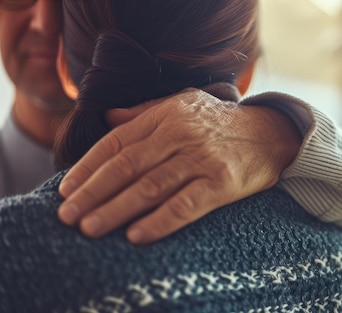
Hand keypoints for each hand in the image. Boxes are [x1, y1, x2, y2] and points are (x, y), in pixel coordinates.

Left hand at [57, 88, 299, 243]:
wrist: (271, 134)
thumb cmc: (221, 122)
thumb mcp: (184, 103)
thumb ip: (144, 112)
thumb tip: (106, 119)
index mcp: (166, 115)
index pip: (117, 142)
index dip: (88, 168)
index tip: (66, 190)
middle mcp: (181, 134)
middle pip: (127, 167)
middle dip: (93, 193)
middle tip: (68, 216)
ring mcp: (202, 159)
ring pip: (150, 188)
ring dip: (116, 210)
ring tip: (91, 229)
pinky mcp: (222, 182)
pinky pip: (185, 206)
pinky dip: (159, 222)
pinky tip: (136, 235)